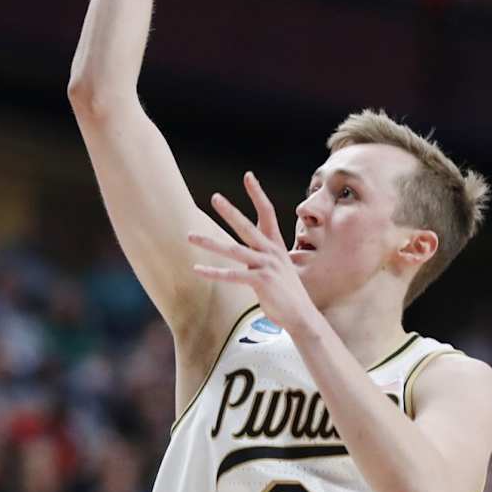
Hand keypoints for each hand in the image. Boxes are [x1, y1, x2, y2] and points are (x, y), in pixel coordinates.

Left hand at [188, 171, 312, 332]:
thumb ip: (262, 259)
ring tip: (189, 236)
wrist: (302, 315)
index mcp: (276, 245)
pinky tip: (197, 269)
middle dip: (230, 211)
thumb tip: (248, 255)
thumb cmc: (287, 294)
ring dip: (209, 242)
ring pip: (233, 250)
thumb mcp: (277, 270)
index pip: (267, 212)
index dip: (257, 193)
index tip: (248, 176)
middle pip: (247, 226)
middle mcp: (271, 252)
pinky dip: (213, 272)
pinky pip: (232, 275)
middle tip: (215, 197)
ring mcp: (267, 265)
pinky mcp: (261, 281)